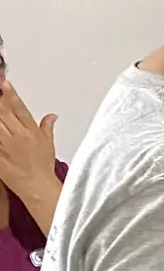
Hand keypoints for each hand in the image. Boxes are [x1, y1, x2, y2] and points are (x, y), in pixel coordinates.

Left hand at [0, 82, 58, 212]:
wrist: (37, 186)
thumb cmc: (42, 167)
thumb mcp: (49, 144)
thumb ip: (47, 127)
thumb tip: (52, 116)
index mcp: (31, 131)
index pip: (19, 108)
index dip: (11, 94)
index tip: (4, 84)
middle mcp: (18, 136)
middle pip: (4, 112)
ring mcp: (5, 145)